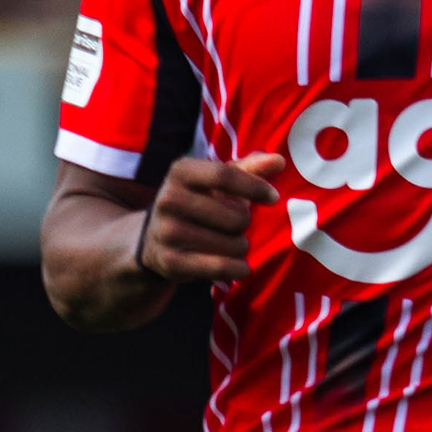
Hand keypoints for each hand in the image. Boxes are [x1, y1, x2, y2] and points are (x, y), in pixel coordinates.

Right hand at [139, 153, 283, 284]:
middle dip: (245, 223)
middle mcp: (168, 198)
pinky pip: (221, 267)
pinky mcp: (170, 262)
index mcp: (180, 171)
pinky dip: (239, 269)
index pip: (225, 175)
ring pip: (233, 244)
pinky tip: (239, 266)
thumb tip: (279, 162)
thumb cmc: (197, 203)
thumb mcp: (215, 181)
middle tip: (235, 225)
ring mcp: (167, 231)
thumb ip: (249, 169)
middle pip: (236, 216)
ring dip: (241, 247)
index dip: (254, 187)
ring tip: (229, 243)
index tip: (274, 197)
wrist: (152, 240)